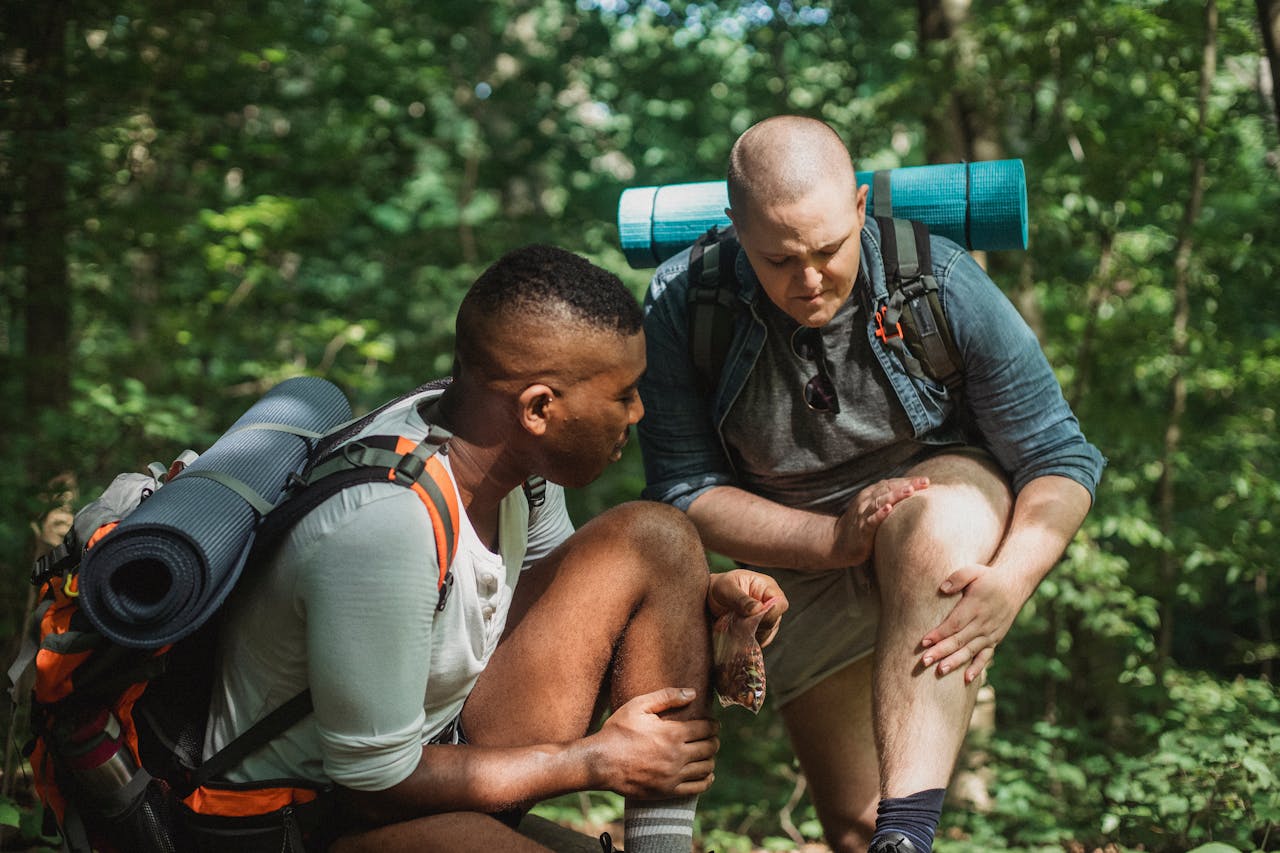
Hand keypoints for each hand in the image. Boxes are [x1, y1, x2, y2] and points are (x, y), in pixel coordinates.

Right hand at [592, 688, 719, 798]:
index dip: (713, 725)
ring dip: (710, 759)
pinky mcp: (667, 791)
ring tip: (707, 754)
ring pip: (706, 768)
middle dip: (713, 740)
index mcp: (673, 733)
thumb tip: (692, 693)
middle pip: (709, 748)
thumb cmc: (618, 731)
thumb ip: (666, 696)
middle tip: (711, 737)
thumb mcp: (638, 706)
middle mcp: (677, 755)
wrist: (600, 762)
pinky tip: (706, 774)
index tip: (713, 724)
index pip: (706, 728)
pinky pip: (697, 788)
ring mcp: (673, 775)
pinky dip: (706, 780)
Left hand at [707, 570, 786, 646]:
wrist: (707, 598)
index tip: (754, 617)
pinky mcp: (758, 630)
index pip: (781, 603)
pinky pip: (759, 641)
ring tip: (734, 626)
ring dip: (751, 633)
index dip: (771, 613)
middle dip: (757, 625)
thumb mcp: (725, 588)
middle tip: (737, 622)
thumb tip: (758, 609)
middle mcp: (769, 603)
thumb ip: (741, 598)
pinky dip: (748, 640)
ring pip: (767, 633)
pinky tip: (736, 633)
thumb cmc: (718, 586)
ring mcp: (765, 618)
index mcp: (767, 587)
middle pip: (774, 621)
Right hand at [834, 476, 928, 565]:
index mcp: (871, 494)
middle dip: (907, 485)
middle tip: (925, 482)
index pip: (892, 483)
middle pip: (888, 489)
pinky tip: (888, 509)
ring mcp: (863, 514)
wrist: (837, 543)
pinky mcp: (861, 529)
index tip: (927, 481)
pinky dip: (879, 514)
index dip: (908, 481)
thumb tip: (913, 497)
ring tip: (909, 491)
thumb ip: (888, 501)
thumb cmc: (861, 526)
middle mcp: (866, 500)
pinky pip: (871, 520)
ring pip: (880, 501)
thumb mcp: (873, 509)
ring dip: (895, 495)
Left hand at [919, 563, 1027, 682]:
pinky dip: (977, 668)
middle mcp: (983, 623)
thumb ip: (957, 578)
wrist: (1014, 586)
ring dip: (955, 662)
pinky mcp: (995, 640)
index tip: (924, 642)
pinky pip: (986, 656)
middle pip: (959, 640)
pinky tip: (967, 679)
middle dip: (941, 651)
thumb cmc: (988, 578)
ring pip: (970, 651)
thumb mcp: (973, 571)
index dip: (939, 634)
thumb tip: (942, 588)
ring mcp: (990, 633)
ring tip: (940, 671)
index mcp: (975, 606)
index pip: (954, 623)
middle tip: (924, 661)